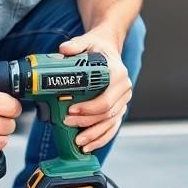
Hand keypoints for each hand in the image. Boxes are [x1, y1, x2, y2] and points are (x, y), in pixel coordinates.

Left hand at [59, 29, 131, 152]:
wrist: (108, 49)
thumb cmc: (97, 47)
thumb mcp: (87, 41)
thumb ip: (76, 45)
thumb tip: (63, 50)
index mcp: (118, 74)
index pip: (106, 98)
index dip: (89, 108)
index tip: (71, 110)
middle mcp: (124, 89)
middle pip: (107, 113)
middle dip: (86, 122)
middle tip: (67, 123)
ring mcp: (123, 101)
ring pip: (110, 123)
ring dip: (94, 134)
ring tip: (78, 142)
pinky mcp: (119, 109)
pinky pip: (113, 128)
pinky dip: (101, 138)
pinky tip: (89, 146)